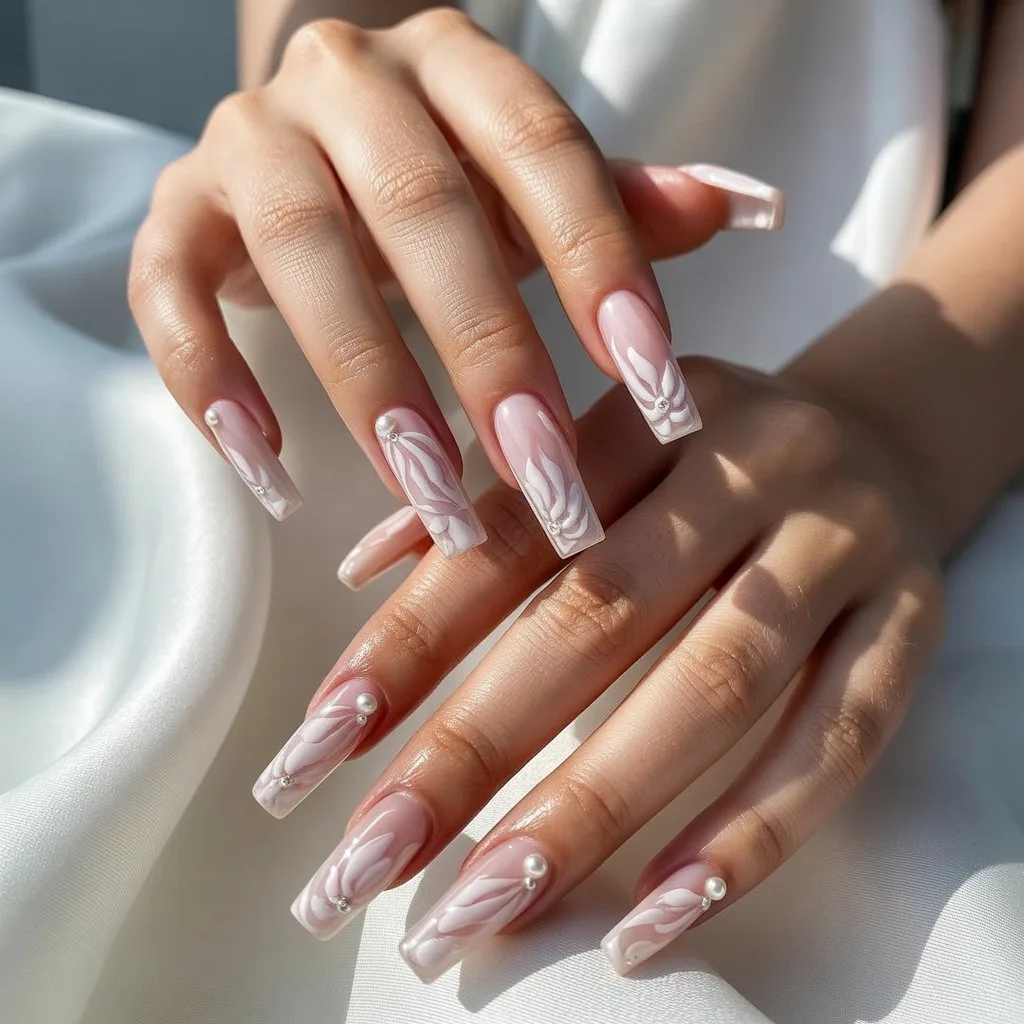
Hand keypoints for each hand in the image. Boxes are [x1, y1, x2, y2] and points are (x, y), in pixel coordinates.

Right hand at [128, 7, 781, 552]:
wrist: (316, 146)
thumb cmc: (448, 183)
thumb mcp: (535, 190)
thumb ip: (627, 202)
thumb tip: (749, 206)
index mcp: (456, 69)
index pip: (543, 153)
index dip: (601, 267)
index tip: (654, 388)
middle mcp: (347, 84)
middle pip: (422, 210)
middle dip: (489, 354)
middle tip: (546, 482)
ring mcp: (249, 144)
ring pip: (302, 251)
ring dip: (368, 384)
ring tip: (431, 498)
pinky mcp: (177, 215)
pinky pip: (168, 291)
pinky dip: (211, 381)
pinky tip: (269, 471)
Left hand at [252, 357, 944, 977]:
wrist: (881, 432)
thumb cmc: (705, 458)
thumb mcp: (604, 443)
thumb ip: (497, 504)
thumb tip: (361, 572)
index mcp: (652, 409)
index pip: (513, 531)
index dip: (410, 637)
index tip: (318, 745)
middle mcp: (752, 463)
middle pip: (598, 614)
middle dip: (471, 747)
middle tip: (367, 859)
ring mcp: (844, 544)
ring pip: (712, 687)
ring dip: (587, 808)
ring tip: (481, 907)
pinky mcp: (913, 623)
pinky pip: (836, 744)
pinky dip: (744, 838)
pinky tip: (645, 918)